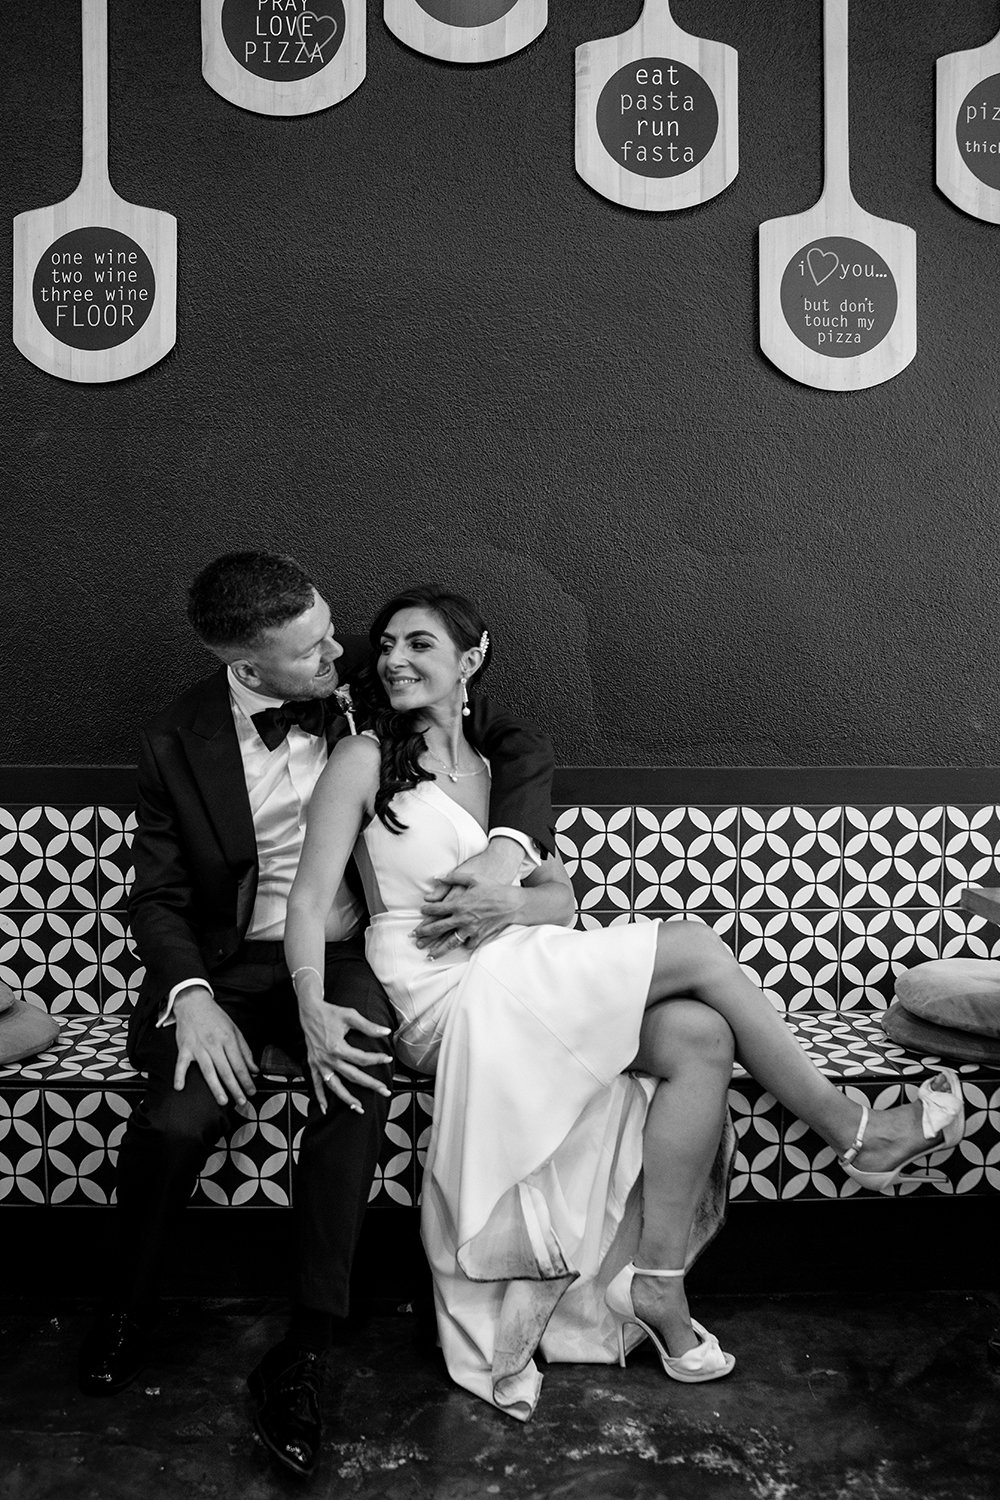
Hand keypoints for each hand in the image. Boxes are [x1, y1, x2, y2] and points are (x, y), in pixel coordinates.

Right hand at [173, 987, 257, 1107]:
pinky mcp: (184, 1048)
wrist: (194, 1003)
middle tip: (242, 1101)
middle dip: (235, 1088)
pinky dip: (179, 1075)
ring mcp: (198, 1047)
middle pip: (226, 1070)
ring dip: (216, 1088)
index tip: (251, 1091)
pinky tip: (180, 1087)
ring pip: (208, 1071)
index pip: (240, 1064)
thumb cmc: (215, 1017)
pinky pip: (181, 1064)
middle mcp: (214, 1044)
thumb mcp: (235, 1030)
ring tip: (223, 1101)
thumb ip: (245, 1050)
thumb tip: (254, 1068)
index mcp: (228, 1039)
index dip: (247, 1080)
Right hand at [298, 997, 392, 1114]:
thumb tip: (386, 1031)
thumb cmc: (330, 1012)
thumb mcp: (350, 1016)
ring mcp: (319, 1064)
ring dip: (346, 1098)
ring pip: (334, 1086)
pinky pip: (316, 1084)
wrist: (309, 1011)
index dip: (377, 1059)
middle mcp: (328, 1059)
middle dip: (370, 1085)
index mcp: (337, 1047)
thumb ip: (368, 1026)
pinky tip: (325, 1108)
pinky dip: (320, 1097)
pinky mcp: (312, 1065)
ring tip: (359, 1107)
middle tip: (385, 1091)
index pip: (362, 1058)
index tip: (388, 1059)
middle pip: (353, 1076)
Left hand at [415, 853, 524, 957]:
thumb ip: (453, 877)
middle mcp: (462, 918)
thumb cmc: (493, 888)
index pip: (437, 909)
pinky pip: (468, 945)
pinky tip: (457, 948)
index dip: (427, 910)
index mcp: (458, 903)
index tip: (421, 911)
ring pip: (450, 942)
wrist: (511, 903)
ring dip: (438, 949)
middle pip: (438, 928)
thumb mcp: (473, 878)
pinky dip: (462, 946)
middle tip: (414, 936)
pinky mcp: (479, 937)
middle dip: (424, 933)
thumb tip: (437, 876)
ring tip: (429, 955)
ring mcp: (470, 929)